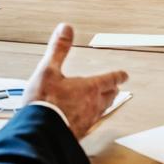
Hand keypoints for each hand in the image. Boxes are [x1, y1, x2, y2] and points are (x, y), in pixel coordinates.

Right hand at [23, 24, 127, 139]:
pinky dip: (92, 119)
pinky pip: (90, 124)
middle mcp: (91, 105)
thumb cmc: (44, 103)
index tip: (124, 75)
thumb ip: (58, 49)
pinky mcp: (78, 134)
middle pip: (108, 97)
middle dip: (112, 91)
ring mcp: (86, 121)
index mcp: (88, 88)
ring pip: (102, 111)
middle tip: (116, 88)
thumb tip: (66, 29)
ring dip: (105, 105)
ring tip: (105, 104)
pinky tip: (86, 121)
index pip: (109, 79)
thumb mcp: (48, 70)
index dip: (118, 75)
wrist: (38, 133)